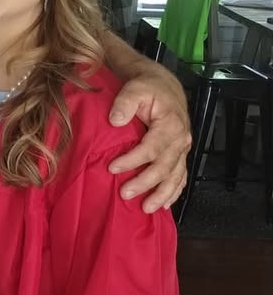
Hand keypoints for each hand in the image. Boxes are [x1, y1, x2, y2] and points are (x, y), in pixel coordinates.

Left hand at [107, 71, 190, 211]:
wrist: (163, 86)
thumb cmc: (147, 88)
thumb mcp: (135, 88)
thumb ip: (125, 102)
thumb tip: (115, 121)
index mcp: (171, 124)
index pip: (152, 147)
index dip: (133, 160)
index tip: (112, 167)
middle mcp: (181, 139)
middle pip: (164, 166)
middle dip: (146, 183)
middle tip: (125, 194)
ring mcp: (182, 149)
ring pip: (175, 176)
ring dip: (162, 194)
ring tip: (146, 208)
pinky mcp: (180, 155)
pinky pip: (180, 177)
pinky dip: (173, 192)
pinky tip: (164, 205)